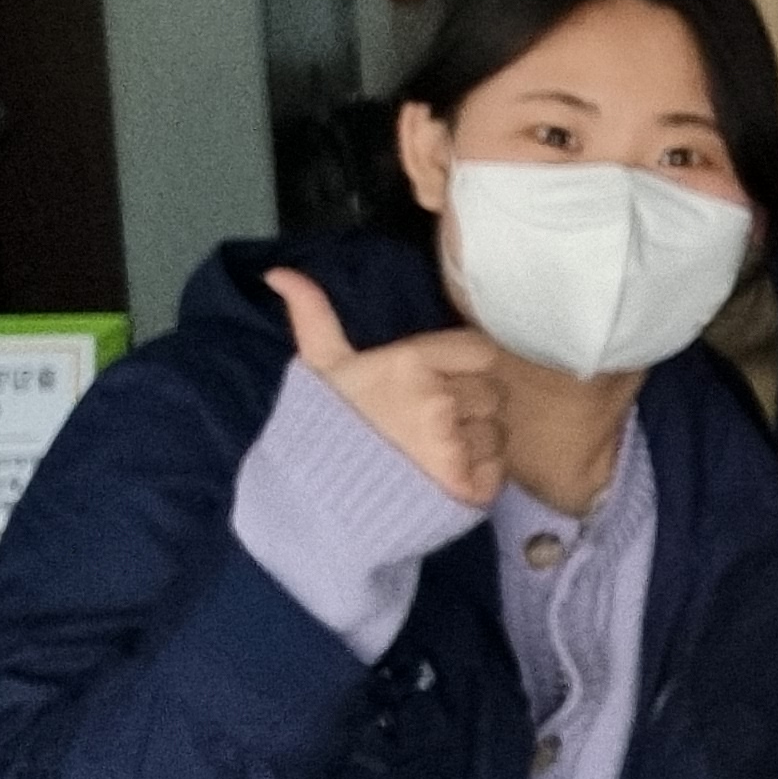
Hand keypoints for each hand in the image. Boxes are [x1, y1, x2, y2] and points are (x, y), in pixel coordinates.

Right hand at [269, 268, 505, 506]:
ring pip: (497, 434)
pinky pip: (497, 471)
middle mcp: (437, 401)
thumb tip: (279, 273)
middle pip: (493, 394)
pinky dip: (479, 477)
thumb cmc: (325, 430)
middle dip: (470, 407)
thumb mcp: (321, 369)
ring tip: (432, 454)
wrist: (316, 504)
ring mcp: (453, 447)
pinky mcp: (465, 489)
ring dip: (476, 444)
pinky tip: (442, 480)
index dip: (467, 369)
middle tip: (431, 425)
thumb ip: (313, 316)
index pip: (482, 352)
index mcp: (411, 364)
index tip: (442, 385)